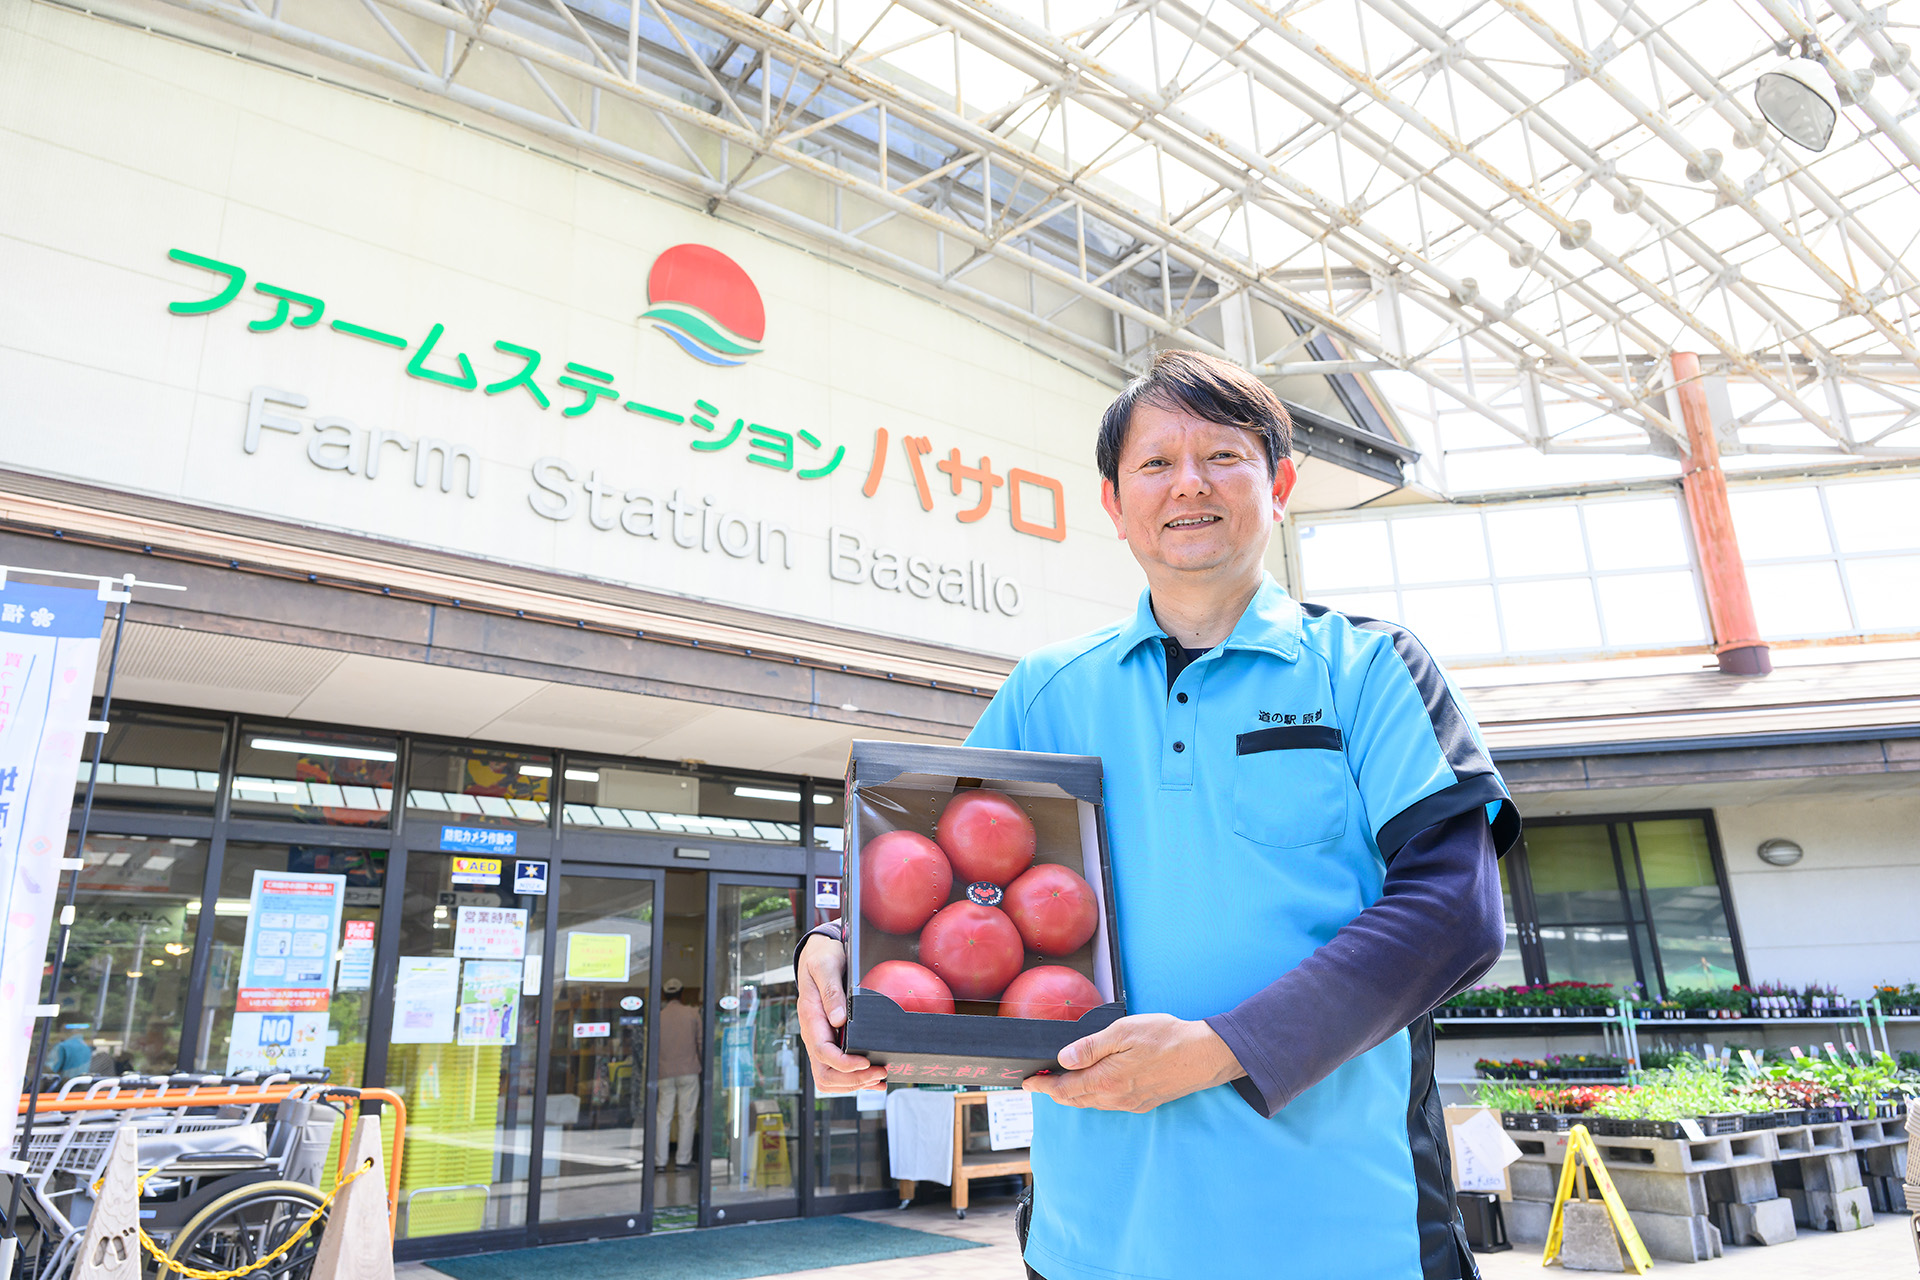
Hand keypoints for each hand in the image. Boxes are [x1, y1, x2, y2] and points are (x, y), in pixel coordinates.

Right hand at [796, 931, 888, 1092]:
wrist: (817, 956)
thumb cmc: (823, 958)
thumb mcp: (826, 966)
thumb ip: (831, 992)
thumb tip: (838, 1020)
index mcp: (810, 1017)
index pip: (822, 1052)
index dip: (844, 1064)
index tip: (865, 1062)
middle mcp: (813, 1034)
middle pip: (825, 1074)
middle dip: (852, 1080)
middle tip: (880, 1073)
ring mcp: (820, 1040)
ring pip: (828, 1079)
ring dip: (853, 1084)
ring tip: (878, 1080)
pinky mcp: (829, 1042)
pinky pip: (835, 1071)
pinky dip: (852, 1080)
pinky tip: (871, 1077)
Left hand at [1022, 1014, 1243, 1112]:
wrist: (1205, 1056)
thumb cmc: (1167, 1038)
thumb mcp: (1124, 1032)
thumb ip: (1091, 1047)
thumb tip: (1063, 1059)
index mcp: (1106, 1081)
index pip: (1064, 1088)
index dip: (1042, 1086)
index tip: (1026, 1084)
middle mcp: (1116, 1099)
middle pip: (1075, 1099)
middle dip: (1054, 1092)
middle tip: (1037, 1084)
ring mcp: (1131, 1104)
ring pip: (1092, 1104)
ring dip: (1072, 1096)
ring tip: (1059, 1085)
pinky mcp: (1143, 1103)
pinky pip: (1109, 1104)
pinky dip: (1093, 1097)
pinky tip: (1093, 1087)